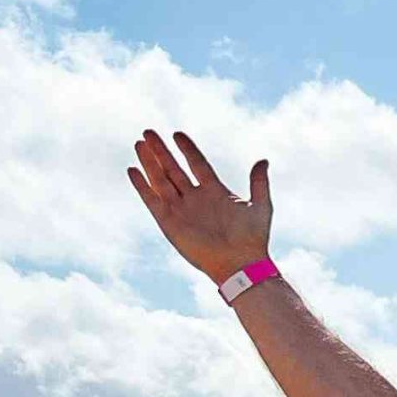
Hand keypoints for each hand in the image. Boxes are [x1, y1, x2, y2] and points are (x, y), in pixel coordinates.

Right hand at [126, 129, 272, 282]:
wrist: (240, 263)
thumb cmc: (253, 238)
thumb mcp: (261, 206)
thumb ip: (259, 182)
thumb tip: (263, 160)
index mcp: (215, 193)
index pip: (197, 164)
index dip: (187, 149)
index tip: (177, 134)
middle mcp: (195, 199)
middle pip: (174, 169)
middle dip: (160, 151)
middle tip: (148, 133)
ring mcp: (181, 210)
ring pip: (161, 180)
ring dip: (149, 163)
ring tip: (139, 144)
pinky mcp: (169, 223)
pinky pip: (152, 200)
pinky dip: (142, 186)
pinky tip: (133, 170)